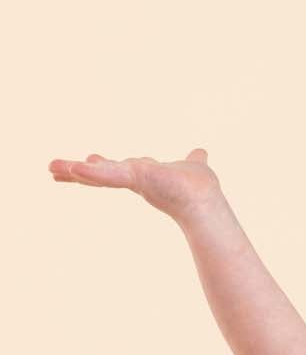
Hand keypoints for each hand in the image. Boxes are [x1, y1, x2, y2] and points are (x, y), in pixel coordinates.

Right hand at [47, 146, 222, 220]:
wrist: (204, 202)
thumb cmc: (200, 188)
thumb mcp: (194, 165)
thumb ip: (193, 159)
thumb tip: (201, 152)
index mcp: (145, 175)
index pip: (118, 170)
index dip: (104, 166)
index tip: (90, 158)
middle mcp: (136, 179)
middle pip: (102, 173)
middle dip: (79, 170)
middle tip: (54, 167)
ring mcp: (133, 180)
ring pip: (100, 174)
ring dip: (76, 170)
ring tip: (53, 167)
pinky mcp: (134, 179)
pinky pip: (109, 174)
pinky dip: (93, 172)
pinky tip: (74, 168)